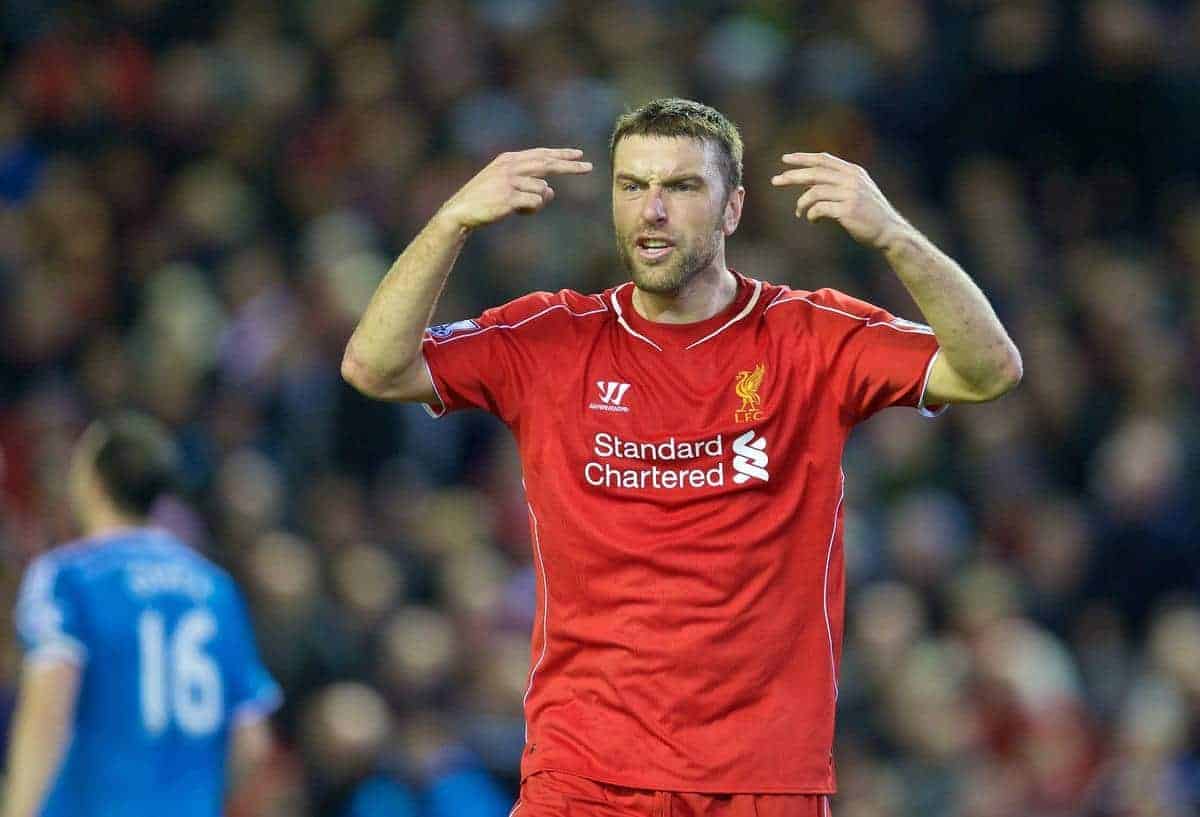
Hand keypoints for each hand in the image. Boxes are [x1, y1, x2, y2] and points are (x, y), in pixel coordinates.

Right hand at [437, 148, 592, 231]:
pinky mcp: (510, 197)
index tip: (579, 154)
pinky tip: (516, 211)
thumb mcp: (505, 185)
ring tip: (518, 206)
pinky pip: (536, 203)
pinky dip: (531, 210)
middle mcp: (511, 166)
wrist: (461, 211)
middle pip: (548, 164)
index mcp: (509, 159)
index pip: (541, 154)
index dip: (561, 154)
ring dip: (537, 201)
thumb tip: (551, 191)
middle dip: (570, 166)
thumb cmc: (484, 199)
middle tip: (588, 168)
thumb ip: (528, 184)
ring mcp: (510, 181)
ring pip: (543, 189)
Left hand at [771, 153, 910, 250]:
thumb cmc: (869, 214)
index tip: (785, 160)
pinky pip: (819, 209)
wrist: (889, 231)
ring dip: (801, 203)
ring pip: (814, 191)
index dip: (803, 158)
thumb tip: (807, 185)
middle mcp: (851, 179)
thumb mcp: (856, 192)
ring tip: (799, 212)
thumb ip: (836, 184)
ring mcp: (850, 194)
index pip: (823, 159)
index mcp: (853, 172)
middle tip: (775, 181)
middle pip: (815, 172)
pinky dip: (811, 215)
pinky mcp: (847, 210)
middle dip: (792, 176)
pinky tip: (812, 220)